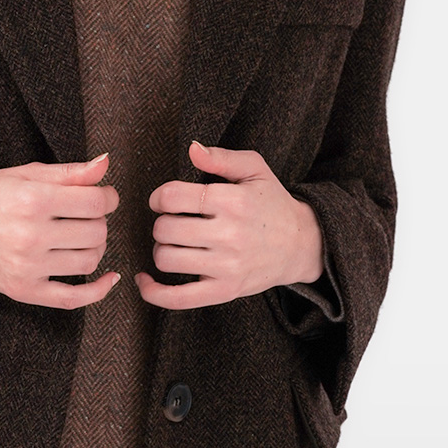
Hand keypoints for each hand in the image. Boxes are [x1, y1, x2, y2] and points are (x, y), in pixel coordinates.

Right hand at [0, 152, 120, 308]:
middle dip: (99, 221)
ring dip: (96, 248)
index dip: (107, 198)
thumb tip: (105, 164)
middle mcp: (30, 235)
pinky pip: (72, 298)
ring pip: (89, 261)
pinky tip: (108, 278)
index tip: (103, 197)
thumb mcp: (24, 174)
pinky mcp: (23, 290)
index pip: (95, 203)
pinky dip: (97, 291)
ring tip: (82, 238)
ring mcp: (27, 267)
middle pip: (95, 232)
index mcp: (32, 200)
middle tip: (86, 216)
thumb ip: (68, 172)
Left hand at [134, 141, 323, 309]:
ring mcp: (226, 266)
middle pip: (164, 229)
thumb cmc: (272, 203)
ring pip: (166, 259)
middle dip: (162, 223)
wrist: (302, 244)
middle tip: (174, 222)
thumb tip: (191, 148)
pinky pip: (177, 298)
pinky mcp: (224, 291)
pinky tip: (145, 279)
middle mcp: (229, 234)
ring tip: (174, 244)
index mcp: (232, 201)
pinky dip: (153, 291)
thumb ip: (221, 157)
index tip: (164, 201)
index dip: (159, 197)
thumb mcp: (254, 170)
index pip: (172, 197)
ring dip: (161, 249)